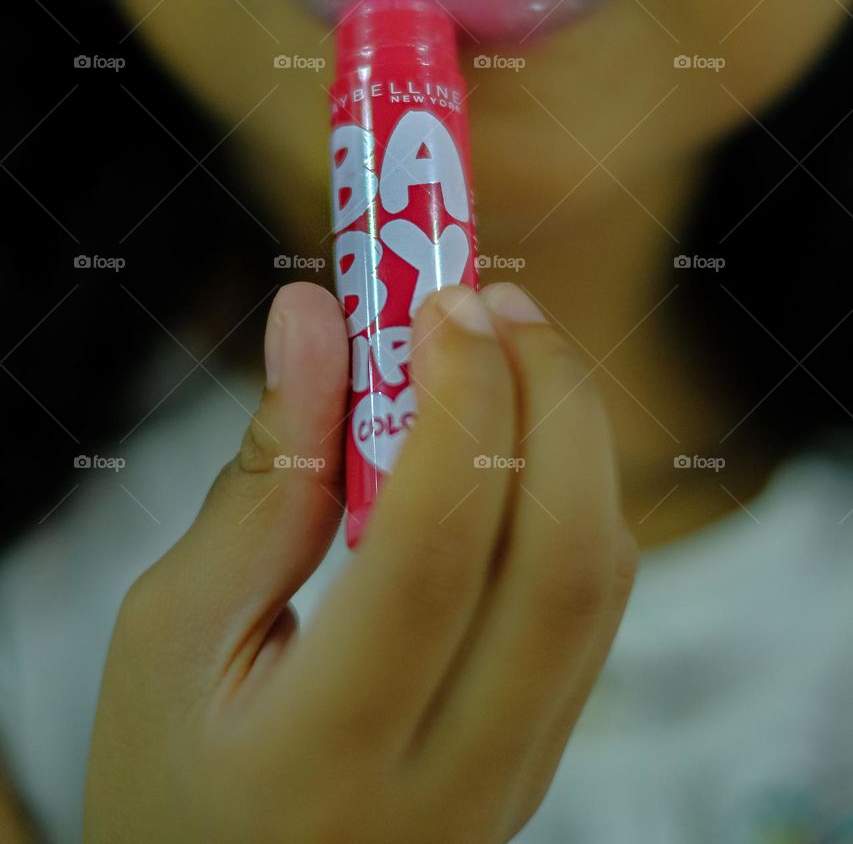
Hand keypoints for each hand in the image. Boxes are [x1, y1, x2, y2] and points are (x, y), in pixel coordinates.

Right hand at [84, 280, 636, 843]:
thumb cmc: (172, 778)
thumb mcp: (171, 631)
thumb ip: (262, 476)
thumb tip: (313, 321)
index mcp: (326, 753)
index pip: (436, 548)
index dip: (457, 400)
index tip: (441, 299)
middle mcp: (452, 783)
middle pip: (564, 562)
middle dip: (551, 400)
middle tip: (494, 303)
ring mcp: (513, 783)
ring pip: (597, 583)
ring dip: (570, 438)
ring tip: (506, 347)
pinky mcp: (538, 760)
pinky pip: (587, 612)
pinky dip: (567, 498)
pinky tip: (511, 440)